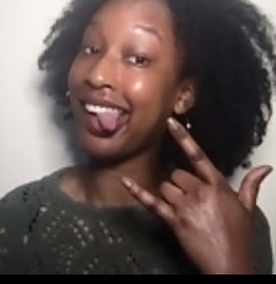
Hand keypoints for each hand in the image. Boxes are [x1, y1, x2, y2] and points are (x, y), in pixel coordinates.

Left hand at [120, 117, 271, 273]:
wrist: (231, 264)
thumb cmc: (240, 237)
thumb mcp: (247, 208)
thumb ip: (251, 184)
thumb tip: (265, 168)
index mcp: (217, 186)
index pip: (198, 156)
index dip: (183, 138)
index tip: (170, 122)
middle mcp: (200, 192)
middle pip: (176, 174)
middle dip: (179, 184)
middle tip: (191, 200)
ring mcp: (185, 206)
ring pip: (165, 187)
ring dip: (169, 195)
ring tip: (184, 210)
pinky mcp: (173, 220)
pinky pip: (151, 202)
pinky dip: (137, 192)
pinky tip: (125, 181)